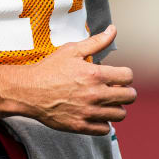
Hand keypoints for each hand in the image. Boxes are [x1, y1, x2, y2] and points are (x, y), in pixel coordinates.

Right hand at [20, 25, 135, 134]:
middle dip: (125, 91)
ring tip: (106, 102)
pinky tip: (96, 113)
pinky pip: (106, 129)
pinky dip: (104, 122)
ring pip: (120, 114)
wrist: (28, 91)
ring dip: (116, 107)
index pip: (128, 77)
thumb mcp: (72, 50)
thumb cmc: (50, 69)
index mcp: (95, 74)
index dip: (125, 75)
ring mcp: (88, 112)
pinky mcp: (81, 126)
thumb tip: (114, 29)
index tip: (117, 76)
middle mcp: (95, 94)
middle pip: (129, 97)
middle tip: (115, 89)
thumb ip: (96, 42)